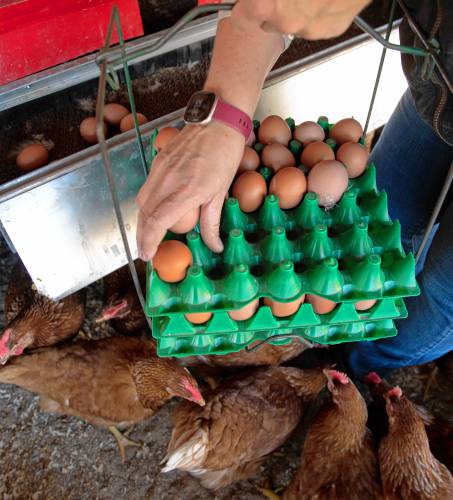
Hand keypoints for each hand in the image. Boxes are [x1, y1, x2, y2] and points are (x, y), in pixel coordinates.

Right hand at [136, 121, 244, 260]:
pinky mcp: (158, 161)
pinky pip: (147, 187)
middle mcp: (168, 180)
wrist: (218, 121)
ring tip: (148, 236)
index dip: (149, 241)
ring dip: (142, 222)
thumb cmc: (225, 155)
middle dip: (141, 237)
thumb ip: (212, 222)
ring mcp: (160, 169)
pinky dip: (147, 204)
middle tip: (146, 253)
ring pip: (142, 201)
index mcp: (186, 190)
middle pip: (144, 214)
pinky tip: (154, 212)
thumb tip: (214, 246)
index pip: (157, 221)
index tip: (148, 256)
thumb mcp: (221, 192)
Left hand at [231, 0, 370, 39]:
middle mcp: (286, 22)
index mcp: (264, 5)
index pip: (239, 19)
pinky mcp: (332, 28)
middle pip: (268, 21)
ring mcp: (310, 28)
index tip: (246, 4)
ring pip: (294, 21)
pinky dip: (318, 9)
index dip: (243, 8)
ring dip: (296, 7)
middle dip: (272, 5)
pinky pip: (318, 21)